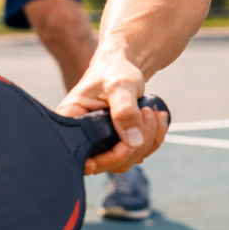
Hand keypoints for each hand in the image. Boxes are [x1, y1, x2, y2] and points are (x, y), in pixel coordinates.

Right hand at [56, 57, 169, 174]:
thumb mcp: (119, 85)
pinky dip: (152, 139)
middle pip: (108, 163)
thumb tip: (134, 141)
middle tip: (147, 113)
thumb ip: (125, 111)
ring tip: (153, 112)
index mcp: (71, 121)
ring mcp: (99, 142)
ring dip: (147, 141)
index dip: (104, 160)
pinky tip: (158, 119)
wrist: (121, 67)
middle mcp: (82, 136)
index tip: (126, 146)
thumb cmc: (113, 71)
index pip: (82, 155)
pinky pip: (135, 153)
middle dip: (135, 144)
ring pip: (126, 160)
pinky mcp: (115, 143)